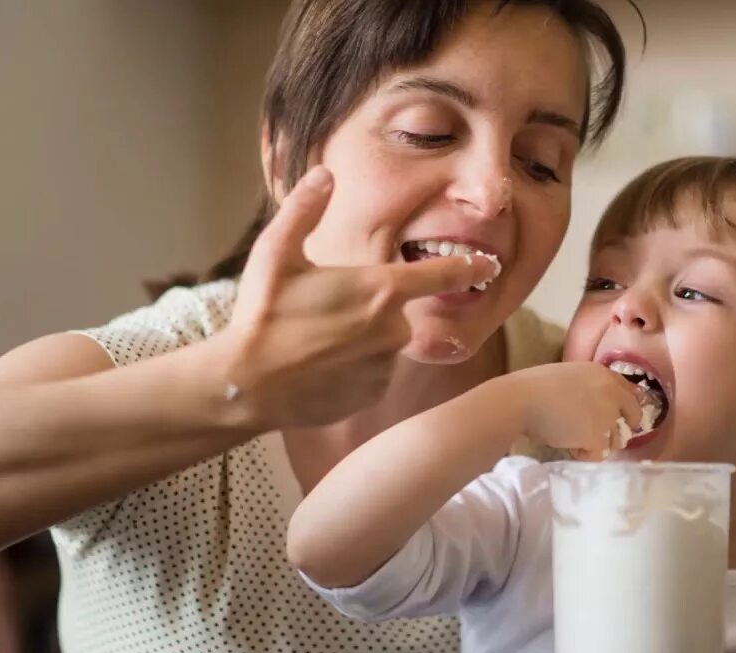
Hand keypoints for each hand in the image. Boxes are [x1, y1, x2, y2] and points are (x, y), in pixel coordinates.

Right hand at [221, 166, 498, 428]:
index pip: (442, 275)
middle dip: (370, 307)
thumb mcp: (276, 253)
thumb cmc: (262, 316)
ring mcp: (384, 366)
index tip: (488, 264)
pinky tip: (319, 366)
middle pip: (398, 310)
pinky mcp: (372, 394)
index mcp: (378, 290)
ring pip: (384, 343)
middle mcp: (391, 330)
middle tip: (324, 313)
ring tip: (315, 341)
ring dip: (361, 339)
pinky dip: (354, 368)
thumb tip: (324, 175)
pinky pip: (374, 373)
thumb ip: (305, 210)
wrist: (247, 384)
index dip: (469, 267)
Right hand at [509, 362, 642, 460]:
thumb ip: (589, 387)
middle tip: (600, 435)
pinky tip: (568, 446)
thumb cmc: (533, 386)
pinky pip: (599, 454)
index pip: (631, 392)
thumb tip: (595, 403)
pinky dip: (584, 454)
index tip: (619, 418)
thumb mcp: (570, 376)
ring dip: (599, 442)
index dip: (626, 408)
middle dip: (619, 428)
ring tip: (576, 440)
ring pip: (617, 439)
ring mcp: (607, 415)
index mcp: (604, 374)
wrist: (520, 400)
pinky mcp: (598, 436)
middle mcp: (612, 392)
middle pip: (633, 416)